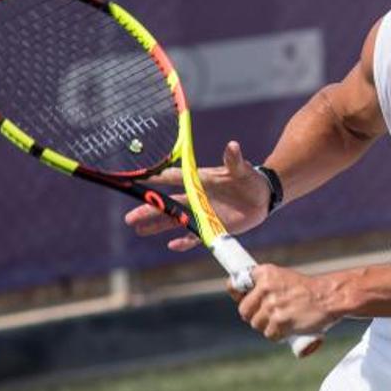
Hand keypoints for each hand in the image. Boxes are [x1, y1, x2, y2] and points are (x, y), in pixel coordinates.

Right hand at [124, 140, 271, 251]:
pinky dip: (184, 241)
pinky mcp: (211, 227)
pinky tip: (171, 245)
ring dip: (157, 225)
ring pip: (175, 220)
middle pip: (168, 204)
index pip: (176, 178)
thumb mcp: (242, 169)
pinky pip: (194, 236)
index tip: (142, 181)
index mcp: (200, 180)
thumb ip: (234, 160)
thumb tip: (233, 145)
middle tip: (129, 217)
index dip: (160, 179)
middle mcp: (196, 197)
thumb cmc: (249, 179)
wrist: (261, 197)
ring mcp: (202, 213)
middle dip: (149, 210)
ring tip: (137, 229)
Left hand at [230, 264, 338, 341]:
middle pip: (244, 311)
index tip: (242, 298)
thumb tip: (245, 299)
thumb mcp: (284, 277)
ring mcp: (272, 305)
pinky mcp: (280, 321)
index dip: (237, 294)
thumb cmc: (308, 290)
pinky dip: (278, 336)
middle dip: (254, 316)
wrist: (329, 297)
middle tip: (269, 315)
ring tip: (284, 321)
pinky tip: (289, 328)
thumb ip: (266, 285)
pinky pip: (270, 335)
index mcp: (265, 273)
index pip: (235, 284)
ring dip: (268, 327)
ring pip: (257, 324)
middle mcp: (265, 287)